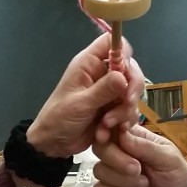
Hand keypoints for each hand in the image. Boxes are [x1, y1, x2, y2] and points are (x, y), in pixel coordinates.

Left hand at [26, 33, 144, 157]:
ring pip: (131, 91)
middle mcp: (101, 73)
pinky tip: (109, 131)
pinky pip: (129, 109)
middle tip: (126, 104)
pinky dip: (124, 120)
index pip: (111, 42)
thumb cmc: (59, 118)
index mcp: (89, 64)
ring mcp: (109, 91)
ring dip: (124, 110)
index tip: (126, 73)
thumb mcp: (80, 104)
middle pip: (130, 68)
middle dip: (131, 88)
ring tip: (107, 124)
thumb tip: (124, 77)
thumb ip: (103, 90)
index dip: (123, 52)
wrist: (54, 144)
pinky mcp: (113, 108)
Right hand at [92, 125, 186, 186]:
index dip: (106, 130)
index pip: (112, 127)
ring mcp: (115, 173)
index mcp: (135, 138)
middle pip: (100, 148)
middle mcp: (121, 153)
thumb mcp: (168, 159)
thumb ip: (145, 147)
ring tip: (143, 184)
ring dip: (120, 180)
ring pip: (99, 170)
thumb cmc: (180, 177)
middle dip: (116, 160)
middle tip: (137, 169)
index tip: (107, 137)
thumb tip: (120, 132)